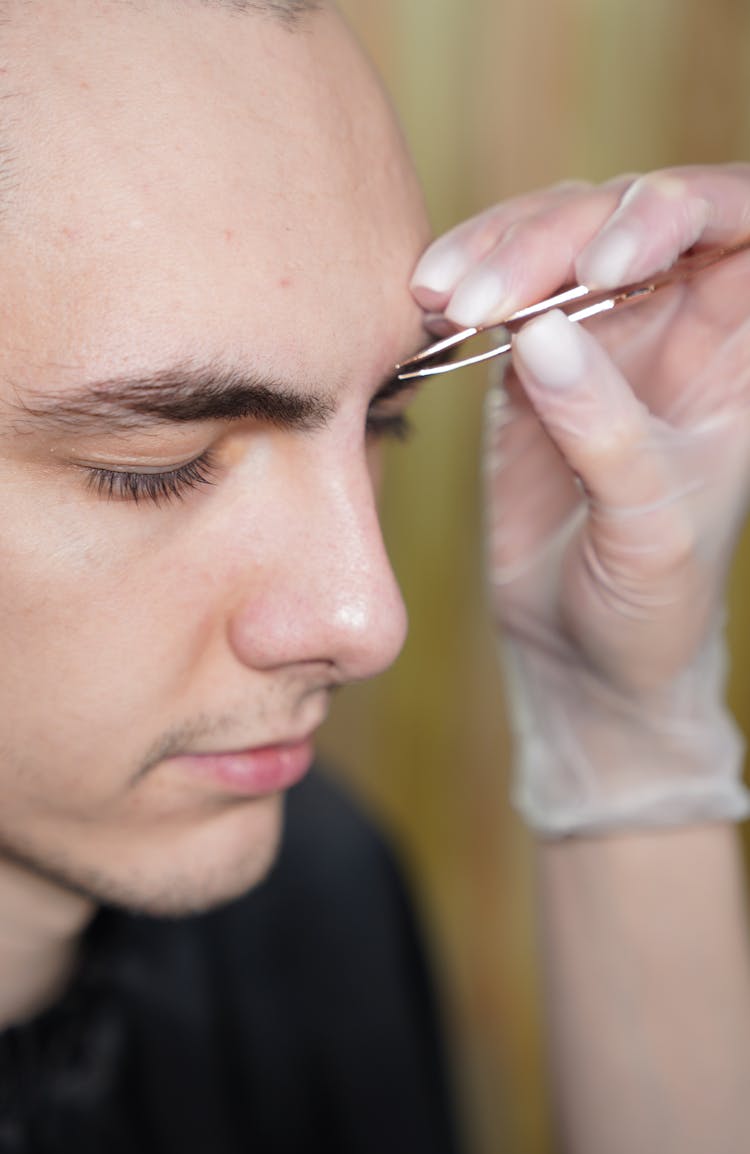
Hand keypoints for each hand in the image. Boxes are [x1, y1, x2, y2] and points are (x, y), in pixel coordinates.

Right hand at [410, 167, 749, 831]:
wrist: (586, 658)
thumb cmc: (654, 602)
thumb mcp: (648, 522)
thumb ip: (603, 426)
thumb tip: (540, 328)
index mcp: (737, 349)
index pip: (736, 223)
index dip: (680, 212)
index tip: (610, 263)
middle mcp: (677, 325)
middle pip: (628, 217)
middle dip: (559, 237)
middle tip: (491, 299)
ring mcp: (602, 338)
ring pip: (558, 237)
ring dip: (500, 252)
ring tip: (445, 298)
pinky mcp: (531, 365)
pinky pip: (502, 293)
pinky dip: (465, 286)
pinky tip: (430, 302)